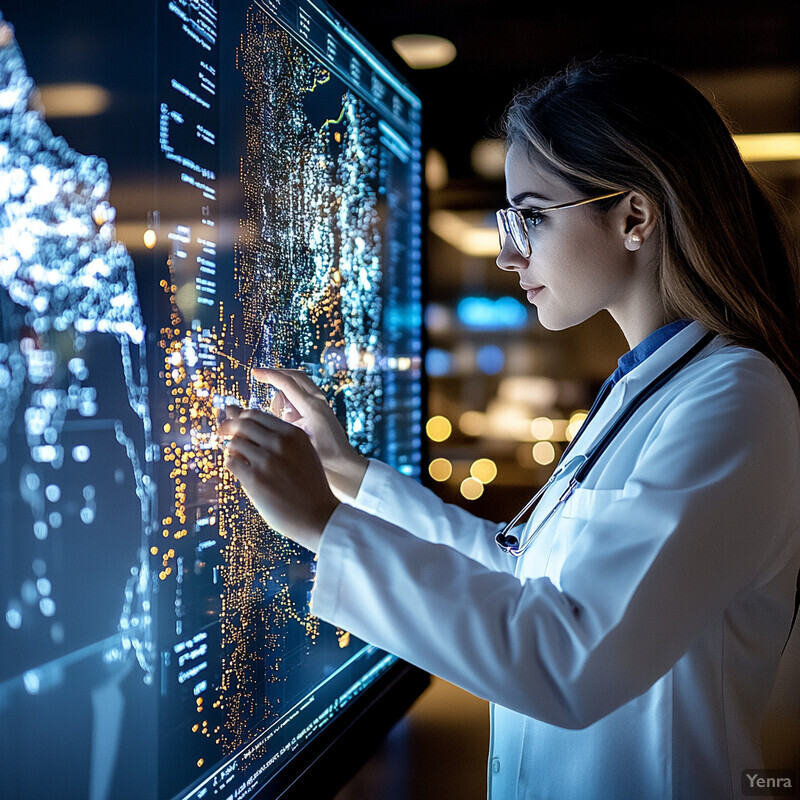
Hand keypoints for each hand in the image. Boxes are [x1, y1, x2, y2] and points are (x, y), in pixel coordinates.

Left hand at [220, 405, 338, 551]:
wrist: (318, 516)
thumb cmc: (308, 486)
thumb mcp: (302, 453)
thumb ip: (276, 436)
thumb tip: (242, 416)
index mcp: (294, 434)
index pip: (256, 415)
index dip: (240, 418)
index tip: (233, 424)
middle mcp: (280, 442)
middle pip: (242, 424)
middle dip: (227, 427)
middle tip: (221, 433)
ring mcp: (267, 459)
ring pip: (234, 443)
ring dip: (231, 450)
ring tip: (238, 459)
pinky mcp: (255, 478)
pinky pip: (231, 462)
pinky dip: (231, 464)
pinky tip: (240, 472)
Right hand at [253, 368, 368, 500]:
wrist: (345, 466)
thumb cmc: (324, 458)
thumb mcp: (298, 442)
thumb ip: (283, 426)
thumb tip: (264, 416)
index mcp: (312, 407)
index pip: (287, 383)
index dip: (269, 375)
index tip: (255, 372)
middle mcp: (319, 401)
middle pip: (295, 376)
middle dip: (277, 373)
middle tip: (259, 375)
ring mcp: (322, 404)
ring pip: (299, 383)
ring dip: (284, 386)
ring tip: (275, 407)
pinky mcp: (321, 409)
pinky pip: (303, 393)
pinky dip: (291, 394)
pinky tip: (284, 410)